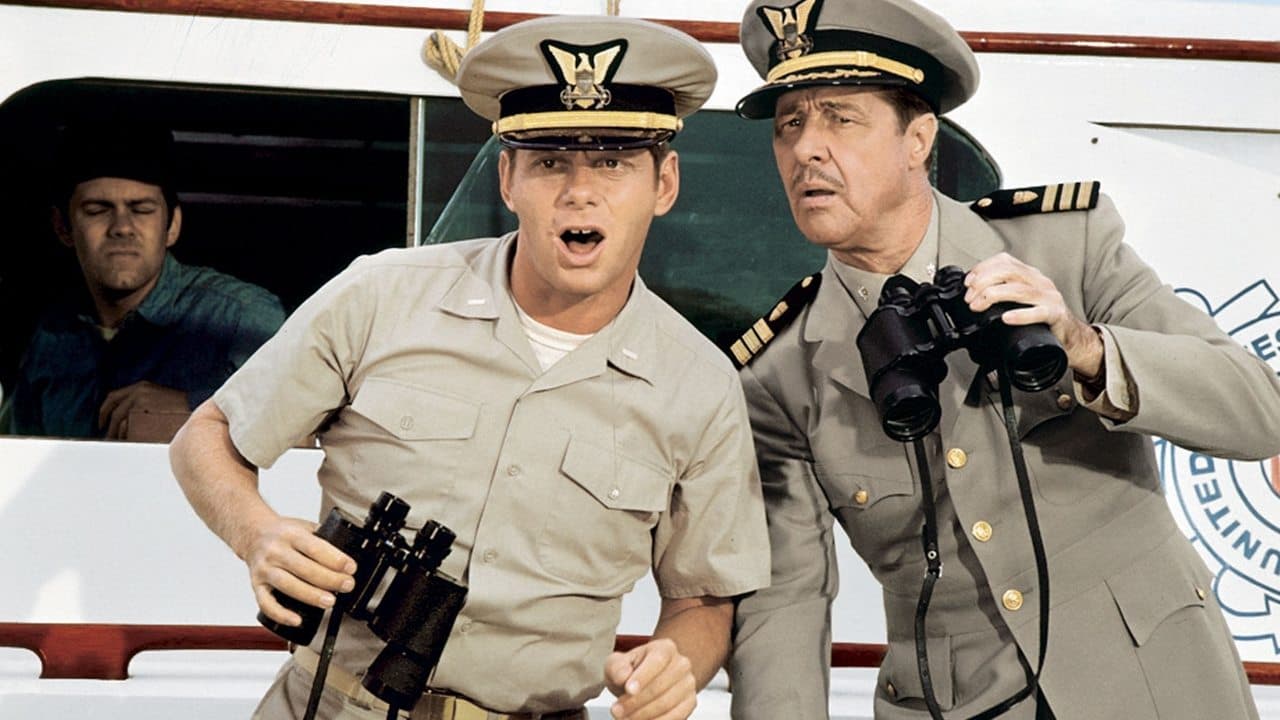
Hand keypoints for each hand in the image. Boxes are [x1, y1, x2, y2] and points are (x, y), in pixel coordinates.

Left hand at [98, 381, 189, 438]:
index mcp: (141, 387)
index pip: (114, 397)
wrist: (196, 411)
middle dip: (108, 425)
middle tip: (108, 436)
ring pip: (119, 421)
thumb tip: (131, 415)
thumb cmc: (182, 409)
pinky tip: (128, 442)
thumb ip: (145, 402)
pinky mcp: (145, 417)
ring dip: (115, 433)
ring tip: (118, 442)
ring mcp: (141, 405)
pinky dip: (124, 436)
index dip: (105, 410)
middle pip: (114, 410)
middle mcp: (138, 393)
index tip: (102, 421)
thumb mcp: (161, 397)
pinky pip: (128, 428)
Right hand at [241, 514, 356, 626]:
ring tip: (330, 602)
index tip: (350, 568)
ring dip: (311, 596)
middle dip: (330, 579)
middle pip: (304, 568)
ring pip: (288, 585)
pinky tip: (297, 620)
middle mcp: (275, 551)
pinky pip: (266, 603)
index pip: (315, 547)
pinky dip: (281, 614)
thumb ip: (323, 538)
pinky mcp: (256, 585)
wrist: (252, 534)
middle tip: (347, 585)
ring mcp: (264, 569)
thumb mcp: (304, 526)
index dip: (335, 559)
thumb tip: (347, 558)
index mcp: (291, 534)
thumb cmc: (283, 533)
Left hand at [604, 638, 696, 719]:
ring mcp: (688, 684)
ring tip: (624, 718)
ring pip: (666, 704)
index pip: (657, 661)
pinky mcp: (690, 703)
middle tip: (617, 710)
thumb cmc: (631, 671)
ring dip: (642, 715)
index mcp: (665, 648)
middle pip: (660, 686)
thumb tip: (623, 676)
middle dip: (635, 702)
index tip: (628, 689)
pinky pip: (675, 717)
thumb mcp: (617, 664)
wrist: (643, 682)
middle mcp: (681, 664)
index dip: (643, 677)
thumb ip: (617, 668)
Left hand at [963, 253, 1103, 377]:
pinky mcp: (1056, 315)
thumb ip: (1003, 293)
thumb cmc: (1042, 318)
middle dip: (984, 282)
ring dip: (993, 296)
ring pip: (1019, 290)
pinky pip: (1038, 312)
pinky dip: (1020, 315)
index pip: (1004, 261)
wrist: (1071, 336)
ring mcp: (1049, 297)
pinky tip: (1006, 318)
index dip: (983, 268)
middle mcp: (1040, 282)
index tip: (968, 282)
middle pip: (1008, 272)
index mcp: (1030, 275)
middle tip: (970, 298)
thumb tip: (973, 295)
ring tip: (978, 306)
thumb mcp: (1021, 300)